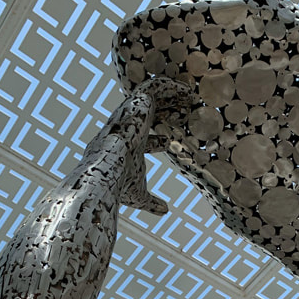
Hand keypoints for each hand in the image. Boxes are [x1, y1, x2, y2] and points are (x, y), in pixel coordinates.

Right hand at [94, 78, 198, 214]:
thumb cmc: (120, 185)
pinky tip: (188, 91)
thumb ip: (152, 202)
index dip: (156, 141)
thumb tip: (165, 211)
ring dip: (170, 97)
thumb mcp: (139, 195)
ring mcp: (130, 113)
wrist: (107, 170)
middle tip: (184, 113)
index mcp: (125, 146)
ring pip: (151, 97)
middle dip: (164, 114)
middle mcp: (125, 127)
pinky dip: (171, 87)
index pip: (140, 141)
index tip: (167, 142)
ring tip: (190, 97)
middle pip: (146, 116)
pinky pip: (154, 86)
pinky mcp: (137, 102)